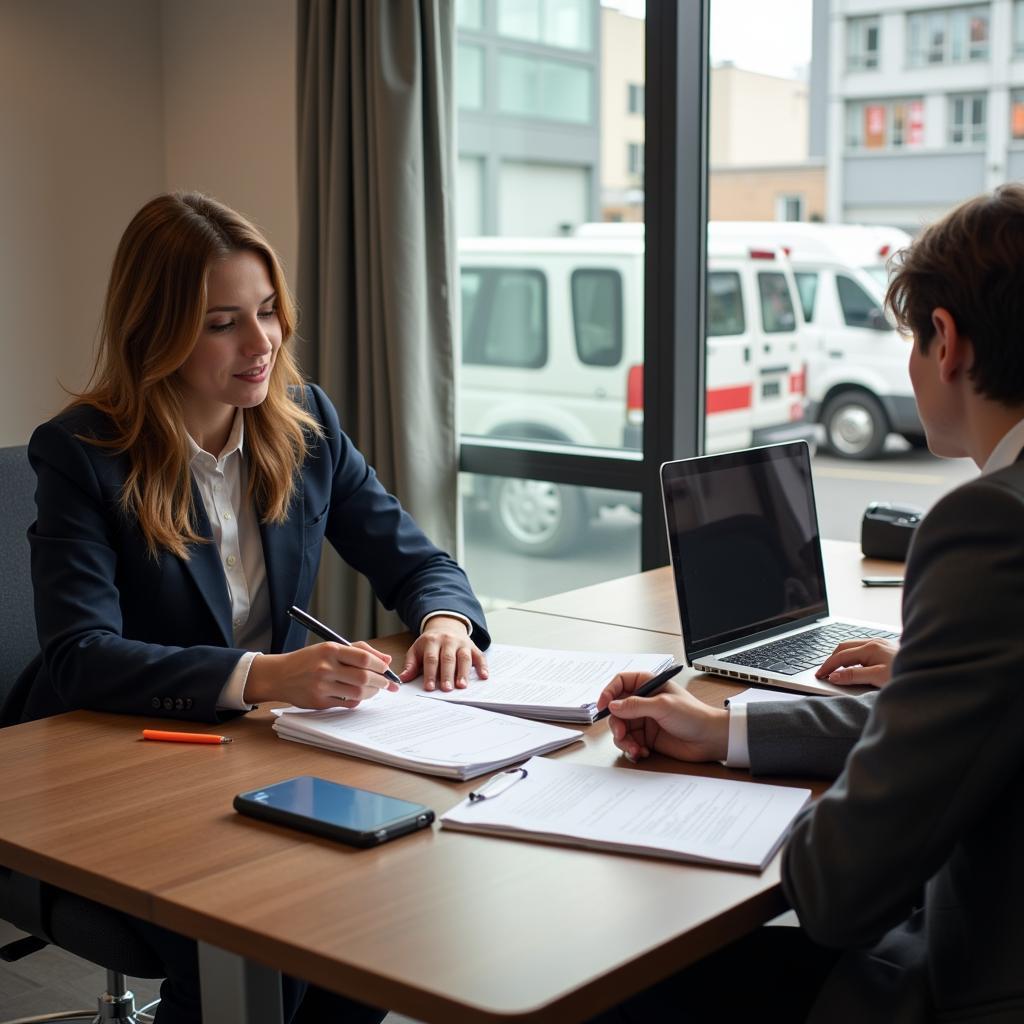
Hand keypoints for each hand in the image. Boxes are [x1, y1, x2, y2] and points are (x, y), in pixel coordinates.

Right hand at [244, 641, 397, 708]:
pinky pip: (347, 704)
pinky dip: (358, 701)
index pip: (363, 658)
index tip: (387, 669)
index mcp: (330, 650)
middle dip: (381, 682)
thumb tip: (386, 660)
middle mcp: (325, 667)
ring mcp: (321, 686)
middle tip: (387, 684)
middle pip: (364, 677)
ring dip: (372, 693)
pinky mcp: (318, 702)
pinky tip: (359, 696)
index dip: (380, 665)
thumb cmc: (308, 660)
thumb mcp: (331, 647)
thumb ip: (360, 651)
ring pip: (358, 693)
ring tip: (375, 690)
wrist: (278, 675)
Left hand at [400, 616, 487, 691]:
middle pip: (447, 658)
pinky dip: (483, 666)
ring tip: (462, 686)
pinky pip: (479, 655)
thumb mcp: (416, 650)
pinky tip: (484, 676)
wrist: (445, 625)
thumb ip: (411, 664)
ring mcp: (462, 643)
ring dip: (463, 672)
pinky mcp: (473, 646)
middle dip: (447, 674)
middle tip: (447, 689)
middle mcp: (447, 640)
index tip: (429, 688)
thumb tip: (403, 679)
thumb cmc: (429, 643)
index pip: (431, 659)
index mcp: (431, 641)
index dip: (430, 673)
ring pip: (464, 657)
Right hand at [596, 672, 728, 762]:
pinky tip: (642, 753)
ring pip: (621, 729)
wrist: (711, 739)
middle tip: (622, 735)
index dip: (609, 692)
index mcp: (648, 685)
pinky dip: (632, 749)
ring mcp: (644, 720)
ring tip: (635, 749)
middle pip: (616, 709)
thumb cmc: (693, 715)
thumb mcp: (663, 706)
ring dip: (623, 741)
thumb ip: (635, 705)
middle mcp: (643, 702)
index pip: (620, 682)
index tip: (602, 705)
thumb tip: (613, 705)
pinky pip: (629, 743)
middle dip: (616, 724)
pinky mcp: (647, 738)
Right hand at [815, 637, 898, 687]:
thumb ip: (854, 676)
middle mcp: (874, 642)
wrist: (930, 668)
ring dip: (842, 657)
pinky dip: (852, 657)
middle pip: (843, 647)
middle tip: (824, 672)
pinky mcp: (886, 648)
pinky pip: (862, 650)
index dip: (828, 666)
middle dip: (831, 659)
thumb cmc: (906, 673)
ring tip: (836, 670)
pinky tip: (854, 666)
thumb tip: (834, 676)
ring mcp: (880, 644)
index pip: (840, 656)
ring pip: (853, 647)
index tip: (819, 675)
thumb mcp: (877, 678)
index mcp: (869, 648)